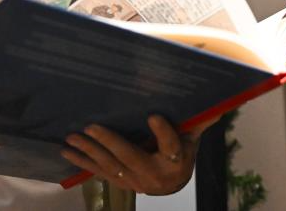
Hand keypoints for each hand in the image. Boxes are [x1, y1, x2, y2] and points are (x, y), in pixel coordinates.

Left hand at [61, 114, 220, 194]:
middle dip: (110, 142)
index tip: (153, 116)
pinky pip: (99, 172)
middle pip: (131, 157)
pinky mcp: (120, 182)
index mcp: (175, 160)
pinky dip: (82, 162)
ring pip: (110, 166)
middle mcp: (154, 175)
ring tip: (72, 138)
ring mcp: (135, 181)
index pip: (171, 146)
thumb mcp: (192, 137)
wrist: (172, 183)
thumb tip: (218, 101)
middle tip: (91, 127)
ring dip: (89, 152)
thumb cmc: (182, 153)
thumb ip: (199, 121)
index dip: (163, 132)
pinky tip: (67, 151)